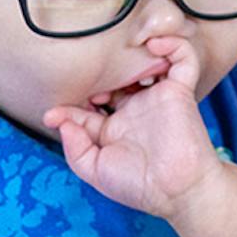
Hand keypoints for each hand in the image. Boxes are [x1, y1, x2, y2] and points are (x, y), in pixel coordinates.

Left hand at [43, 36, 221, 218]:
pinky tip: (154, 45)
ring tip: (121, 59)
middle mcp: (136, 109)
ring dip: (134, 52)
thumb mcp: (96, 171)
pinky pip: (183, 58)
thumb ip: (75, 148)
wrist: (179, 191)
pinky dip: (173, 45)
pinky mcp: (181, 91)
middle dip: (100, 75)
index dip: (71, 106)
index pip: (89, 106)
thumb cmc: (141, 186)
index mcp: (115, 129)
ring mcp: (158, 98)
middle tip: (92, 88)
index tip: (53, 114)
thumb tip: (60, 121)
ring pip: (148, 60)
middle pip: (115, 77)